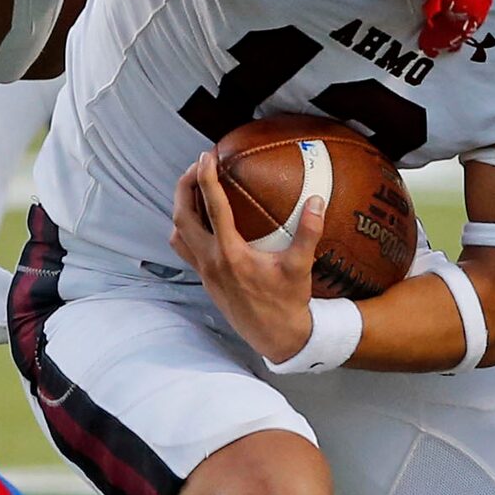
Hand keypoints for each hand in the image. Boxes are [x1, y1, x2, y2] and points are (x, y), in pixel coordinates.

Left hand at [171, 152, 323, 363]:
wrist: (275, 337)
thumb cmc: (288, 303)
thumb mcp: (300, 267)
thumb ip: (309, 232)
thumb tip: (316, 200)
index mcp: (231, 254)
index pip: (213, 208)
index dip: (207, 178)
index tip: (207, 156)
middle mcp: (211, 262)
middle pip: (182, 216)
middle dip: (184, 186)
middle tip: (198, 166)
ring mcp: (205, 272)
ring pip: (178, 234)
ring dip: (181, 208)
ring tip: (194, 189)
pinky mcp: (205, 280)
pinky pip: (184, 249)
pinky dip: (186, 229)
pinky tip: (201, 221)